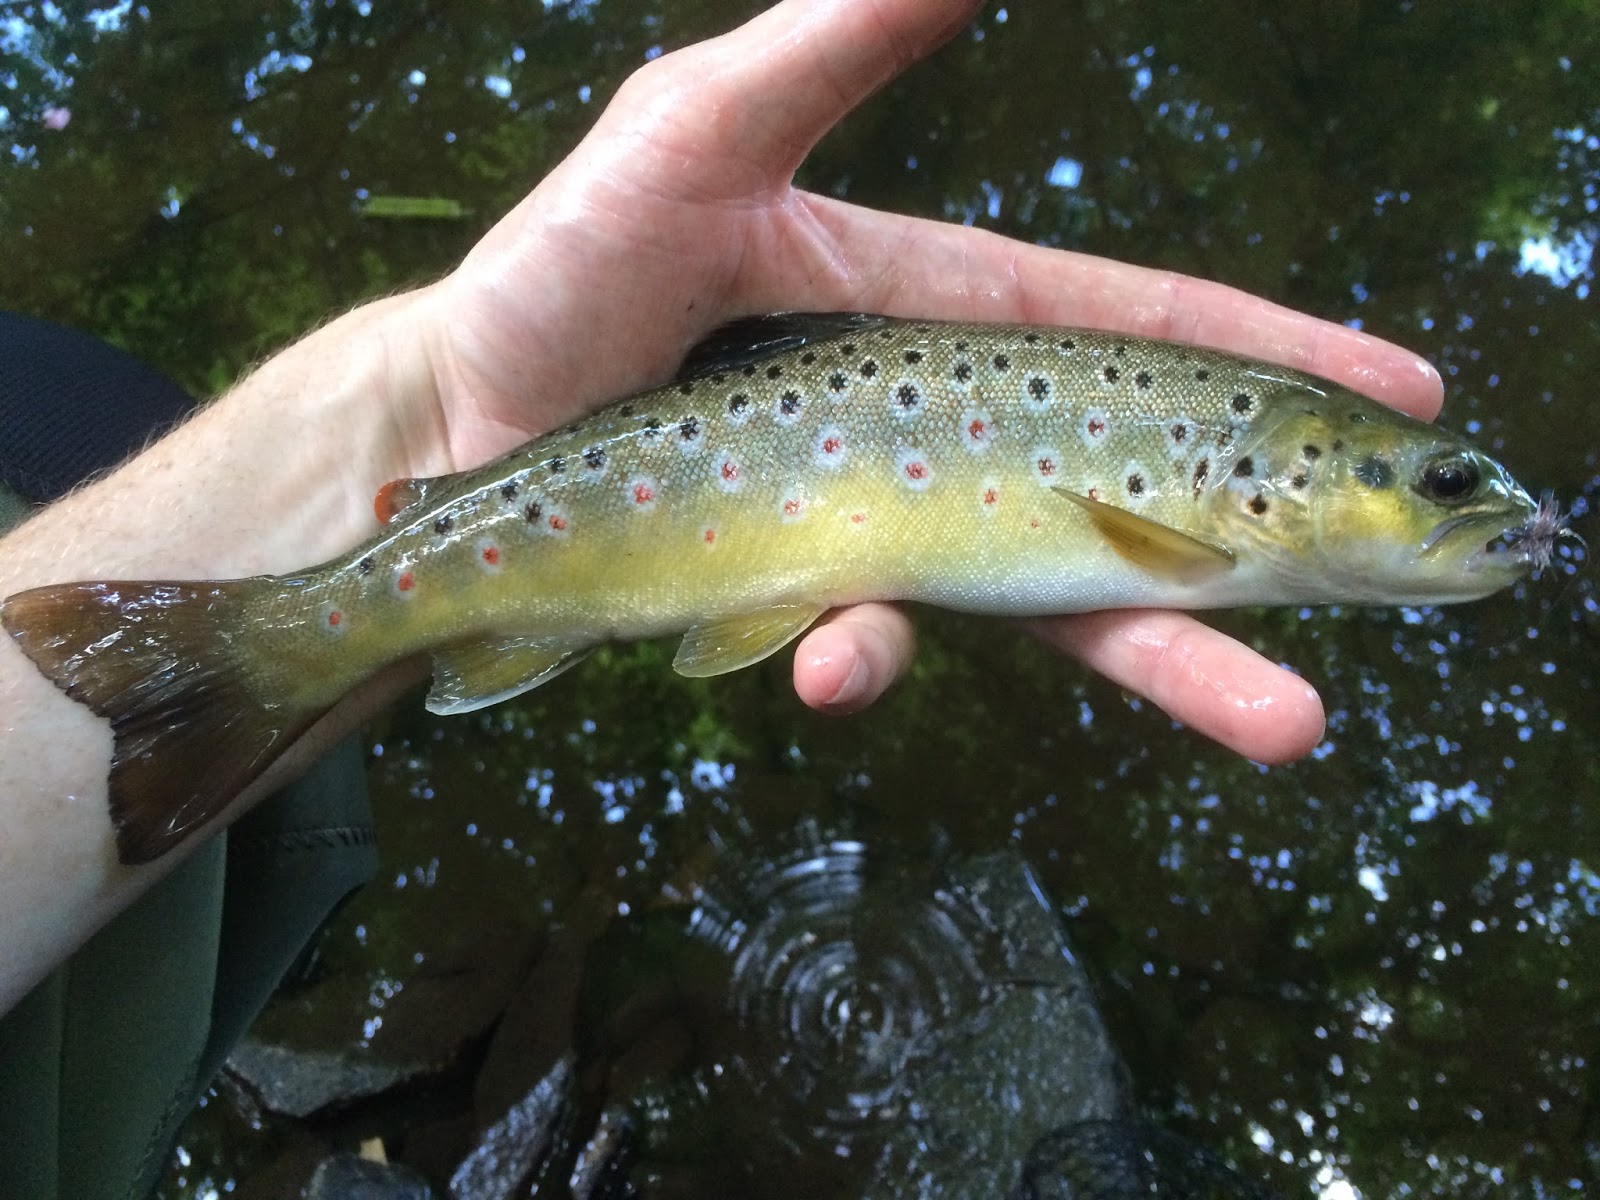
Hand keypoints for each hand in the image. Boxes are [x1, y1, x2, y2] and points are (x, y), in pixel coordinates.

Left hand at [413, 0, 1442, 762]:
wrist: (456, 432)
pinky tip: (830, 660)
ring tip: (1268, 726)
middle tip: (1353, 654)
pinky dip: (863, 654)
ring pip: (1035, 606)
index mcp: (932, 310)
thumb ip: (828, 42)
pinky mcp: (806, 599)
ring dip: (1151, 667)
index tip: (1393, 390)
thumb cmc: (564, 270)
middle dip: (1242, 581)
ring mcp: (872, 523)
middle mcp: (927, 423)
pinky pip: (871, 642)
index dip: (1259, 353)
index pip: (1124, 323)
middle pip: (1120, 504)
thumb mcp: (694, 135)